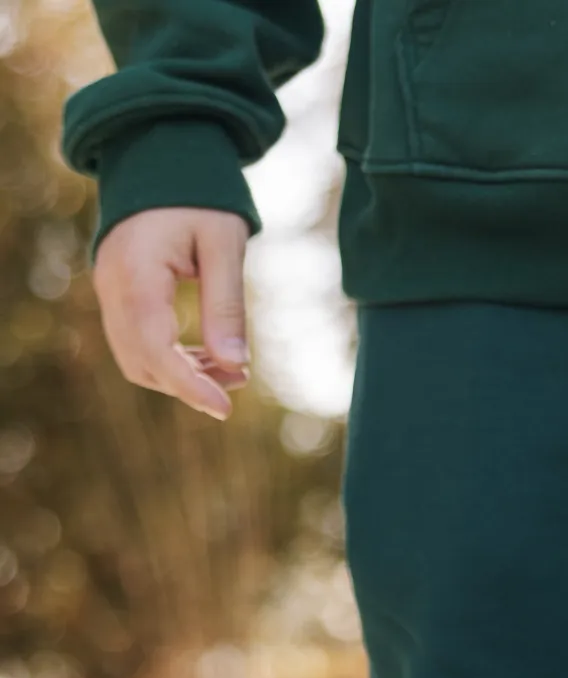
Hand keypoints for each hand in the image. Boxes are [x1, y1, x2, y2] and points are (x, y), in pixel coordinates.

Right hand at [92, 208, 250, 419]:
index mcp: (136, 272)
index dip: (189, 386)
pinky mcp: (117, 296)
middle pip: (143, 362)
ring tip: (231, 370)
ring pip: (137, 360)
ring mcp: (109, 292)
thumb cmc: (197, 196)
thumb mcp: (224, 244)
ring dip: (182, 376)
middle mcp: (112, 287)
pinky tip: (210, 357)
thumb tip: (234, 364)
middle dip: (190, 383)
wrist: (159, 159)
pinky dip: (172, 361)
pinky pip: (138, 344)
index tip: (224, 410)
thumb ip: (227, 304)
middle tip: (240, 380)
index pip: (155, 348)